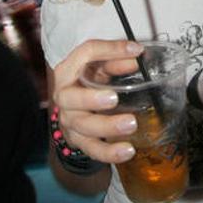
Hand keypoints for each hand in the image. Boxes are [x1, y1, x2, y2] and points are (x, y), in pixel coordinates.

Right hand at [53, 39, 142, 164]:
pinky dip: (109, 152)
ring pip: (83, 126)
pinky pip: (92, 149)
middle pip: (72, 98)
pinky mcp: (78, 140)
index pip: (86, 53)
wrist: (74, 109)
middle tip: (114, 98)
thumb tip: (137, 55)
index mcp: (69, 70)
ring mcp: (70, 119)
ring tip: (131, 124)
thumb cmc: (89, 81)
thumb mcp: (100, 65)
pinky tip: (127, 151)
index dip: (110, 50)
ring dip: (107, 126)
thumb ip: (117, 59)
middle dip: (92, 99)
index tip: (136, 51)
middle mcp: (64, 95)